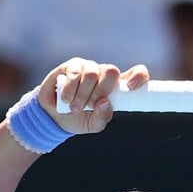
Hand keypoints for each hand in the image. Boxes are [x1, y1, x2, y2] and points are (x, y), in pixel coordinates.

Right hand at [35, 58, 149, 134]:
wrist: (54, 117)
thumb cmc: (79, 119)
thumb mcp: (93, 125)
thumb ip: (102, 117)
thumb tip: (105, 103)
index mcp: (116, 88)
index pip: (136, 74)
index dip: (138, 76)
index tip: (131, 88)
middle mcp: (104, 74)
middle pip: (112, 71)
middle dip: (102, 90)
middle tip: (90, 105)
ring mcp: (88, 68)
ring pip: (93, 73)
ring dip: (83, 93)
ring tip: (75, 108)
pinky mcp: (72, 66)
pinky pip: (75, 72)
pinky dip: (70, 89)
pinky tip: (66, 99)